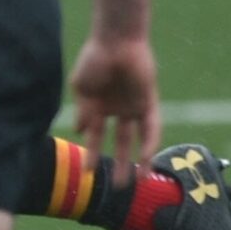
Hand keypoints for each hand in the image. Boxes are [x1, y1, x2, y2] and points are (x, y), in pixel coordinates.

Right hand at [70, 33, 160, 182]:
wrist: (114, 42)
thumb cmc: (93, 60)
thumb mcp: (82, 88)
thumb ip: (82, 111)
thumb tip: (80, 131)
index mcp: (97, 107)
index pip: (95, 137)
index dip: (91, 154)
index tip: (87, 173)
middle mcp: (116, 110)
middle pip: (120, 142)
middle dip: (118, 164)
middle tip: (117, 187)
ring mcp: (133, 107)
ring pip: (136, 139)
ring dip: (137, 160)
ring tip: (137, 180)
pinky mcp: (148, 102)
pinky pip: (151, 127)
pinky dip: (148, 142)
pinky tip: (146, 156)